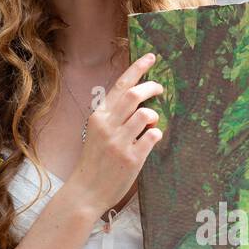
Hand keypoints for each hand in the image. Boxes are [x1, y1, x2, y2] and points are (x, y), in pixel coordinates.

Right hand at [68, 52, 164, 217]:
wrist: (87, 191)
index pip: (120, 85)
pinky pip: (152, 136)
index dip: (137, 69)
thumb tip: (139, 102)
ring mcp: (119, 142)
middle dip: (152, 87)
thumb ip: (114, 117)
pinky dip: (156, 134)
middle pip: (134, 95)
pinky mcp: (131, 158)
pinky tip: (151, 139)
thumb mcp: (97, 133)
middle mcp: (108, 126)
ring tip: (152, 123)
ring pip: (146, 114)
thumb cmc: (94, 161)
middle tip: (161, 89)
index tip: (151, 57)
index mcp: (99, 117)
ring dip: (154, 115)